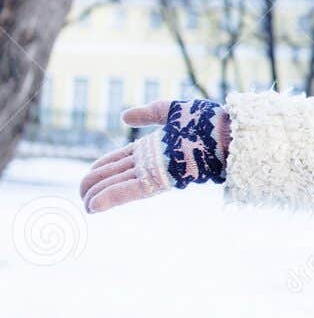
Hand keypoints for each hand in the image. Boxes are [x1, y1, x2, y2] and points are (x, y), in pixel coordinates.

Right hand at [79, 99, 229, 213]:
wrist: (229, 131)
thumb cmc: (209, 120)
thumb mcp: (173, 110)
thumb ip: (149, 113)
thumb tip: (124, 117)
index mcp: (153, 147)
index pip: (121, 159)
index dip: (102, 167)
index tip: (87, 176)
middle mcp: (153, 161)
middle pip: (117, 174)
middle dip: (97, 184)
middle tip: (80, 194)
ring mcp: (157, 170)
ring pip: (120, 184)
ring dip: (100, 195)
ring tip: (84, 205)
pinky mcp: (163, 179)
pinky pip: (132, 190)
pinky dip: (112, 197)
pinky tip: (94, 206)